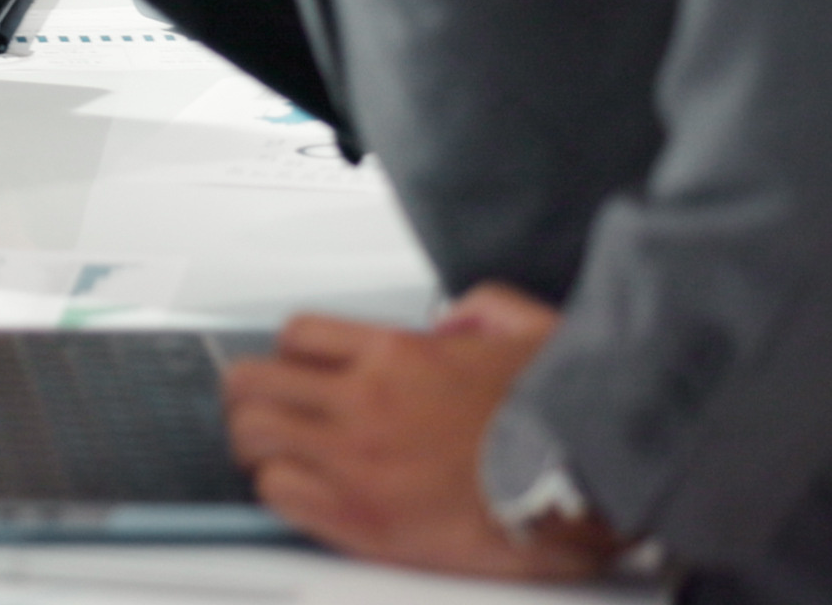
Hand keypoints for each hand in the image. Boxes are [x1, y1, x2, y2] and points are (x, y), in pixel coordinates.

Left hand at [220, 285, 620, 579]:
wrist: (581, 484)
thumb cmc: (560, 420)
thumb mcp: (526, 330)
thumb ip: (481, 311)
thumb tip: (454, 322)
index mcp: (400, 355)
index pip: (299, 335)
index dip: (288, 354)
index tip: (294, 370)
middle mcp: (366, 402)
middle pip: (256, 384)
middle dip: (251, 395)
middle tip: (260, 410)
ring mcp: (357, 462)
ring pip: (254, 437)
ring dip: (254, 444)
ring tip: (267, 453)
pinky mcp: (362, 520)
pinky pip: (278, 496)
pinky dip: (276, 492)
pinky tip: (295, 492)